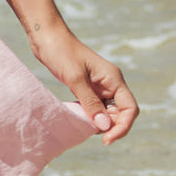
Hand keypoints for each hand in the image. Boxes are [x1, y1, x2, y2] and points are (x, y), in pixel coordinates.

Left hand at [32, 25, 138, 144]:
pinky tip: (77, 116)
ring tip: (81, 124)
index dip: (122, 127)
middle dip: (109, 126)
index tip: (106, 139)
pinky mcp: (87, 87)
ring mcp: (99, 85)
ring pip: (107, 112)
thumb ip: (90, 103)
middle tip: (88, 130)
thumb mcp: (75, 78)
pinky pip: (94, 107)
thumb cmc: (60, 51)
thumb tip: (104, 127)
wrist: (45, 36)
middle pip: (120, 113)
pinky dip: (89, 115)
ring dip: (98, 122)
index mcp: (113, 79)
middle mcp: (110, 83)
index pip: (130, 109)